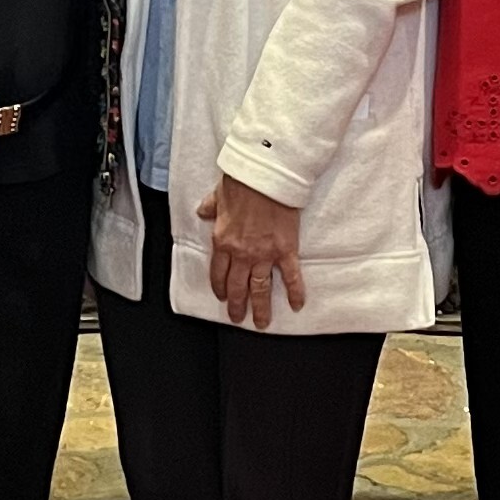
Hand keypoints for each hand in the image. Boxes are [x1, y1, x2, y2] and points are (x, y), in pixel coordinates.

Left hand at [197, 174, 304, 329]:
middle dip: (237, 305)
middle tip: (238, 318)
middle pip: (238, 286)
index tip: (223, 297)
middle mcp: (242, 253)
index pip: (218, 272)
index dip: (220, 287)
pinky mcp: (285, 250)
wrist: (265, 177)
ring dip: (261, 308)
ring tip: (261, 323)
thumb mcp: (217, 195)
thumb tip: (202, 212)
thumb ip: (210, 208)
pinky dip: (295, 292)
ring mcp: (264, 254)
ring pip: (260, 288)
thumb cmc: (241, 183)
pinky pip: (290, 276)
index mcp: (223, 241)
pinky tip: (297, 305)